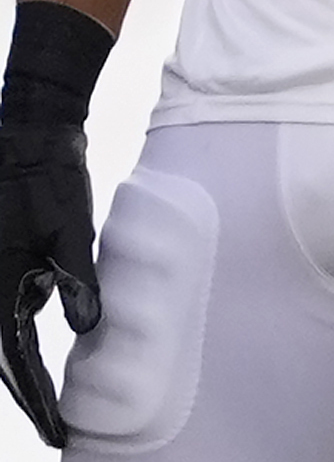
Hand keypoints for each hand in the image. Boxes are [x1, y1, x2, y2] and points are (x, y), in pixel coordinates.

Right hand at [0, 126, 99, 444]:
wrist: (29, 138)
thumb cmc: (48, 183)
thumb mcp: (70, 233)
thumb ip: (78, 283)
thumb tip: (88, 328)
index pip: (15, 363)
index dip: (37, 402)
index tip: (57, 432)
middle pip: (5, 361)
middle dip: (29, 397)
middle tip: (57, 432)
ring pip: (5, 341)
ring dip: (22, 372)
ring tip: (51, 408)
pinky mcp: (1, 269)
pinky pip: (7, 318)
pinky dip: (21, 343)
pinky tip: (39, 361)